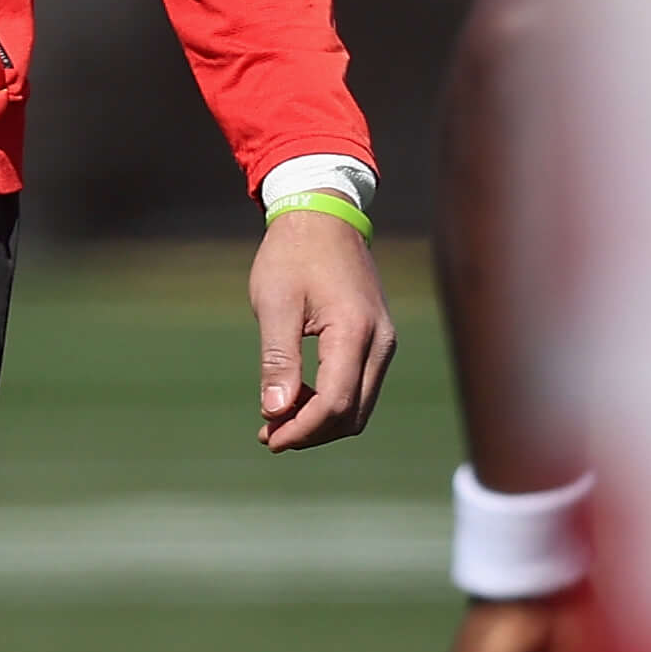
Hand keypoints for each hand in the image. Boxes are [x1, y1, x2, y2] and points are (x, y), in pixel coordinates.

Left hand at [254, 207, 394, 448]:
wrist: (323, 215)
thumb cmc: (293, 254)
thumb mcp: (275, 304)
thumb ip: (277, 360)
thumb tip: (275, 412)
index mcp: (354, 330)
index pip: (335, 403)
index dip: (300, 429)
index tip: (266, 436)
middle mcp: (380, 340)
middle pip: (352, 414)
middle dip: (310, 432)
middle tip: (267, 434)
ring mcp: (384, 340)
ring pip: (359, 406)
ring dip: (321, 421)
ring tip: (277, 418)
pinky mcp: (378, 339)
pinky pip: (360, 386)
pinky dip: (331, 402)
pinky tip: (298, 397)